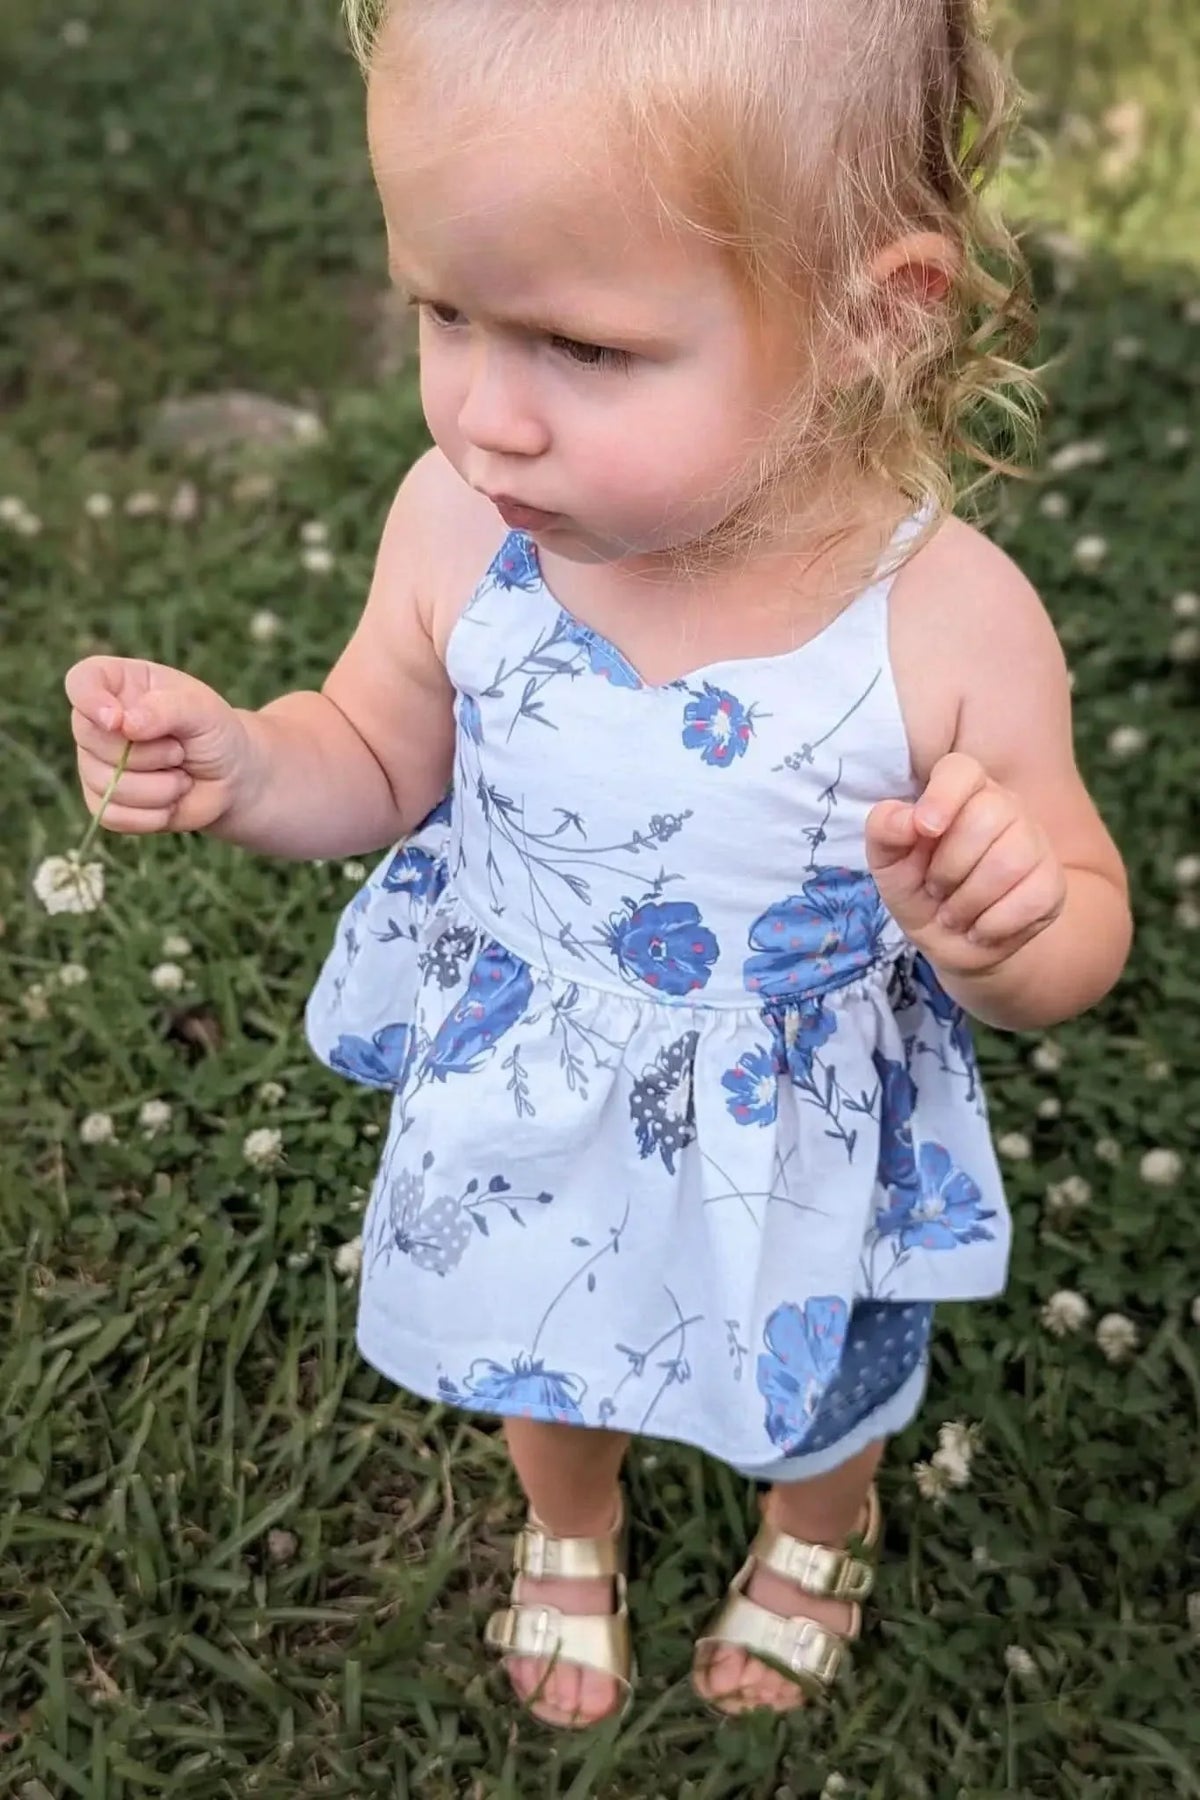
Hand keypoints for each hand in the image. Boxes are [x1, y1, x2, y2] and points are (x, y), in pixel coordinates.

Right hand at [65, 656, 254, 834]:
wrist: (229, 779)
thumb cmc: (214, 733)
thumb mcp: (202, 711)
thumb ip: (166, 709)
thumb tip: (125, 724)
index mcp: (118, 684)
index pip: (81, 681)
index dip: (90, 700)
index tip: (118, 720)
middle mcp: (99, 723)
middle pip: (90, 737)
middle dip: (146, 753)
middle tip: (180, 750)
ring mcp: (96, 764)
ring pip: (105, 783)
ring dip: (157, 787)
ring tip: (181, 777)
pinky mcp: (104, 803)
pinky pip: (111, 815)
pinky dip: (150, 815)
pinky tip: (170, 802)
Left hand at [866, 752, 1066, 974]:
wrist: (951, 941)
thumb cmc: (918, 889)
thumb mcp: (888, 863)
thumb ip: (885, 830)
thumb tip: (908, 819)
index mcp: (960, 792)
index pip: (961, 769)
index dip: (943, 795)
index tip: (925, 829)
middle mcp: (1004, 807)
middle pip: (988, 816)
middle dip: (949, 866)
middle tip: (935, 889)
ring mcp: (1034, 843)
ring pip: (1010, 861)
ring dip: (968, 901)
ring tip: (954, 913)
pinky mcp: (1052, 884)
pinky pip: (1030, 899)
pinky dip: (993, 925)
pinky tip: (979, 928)